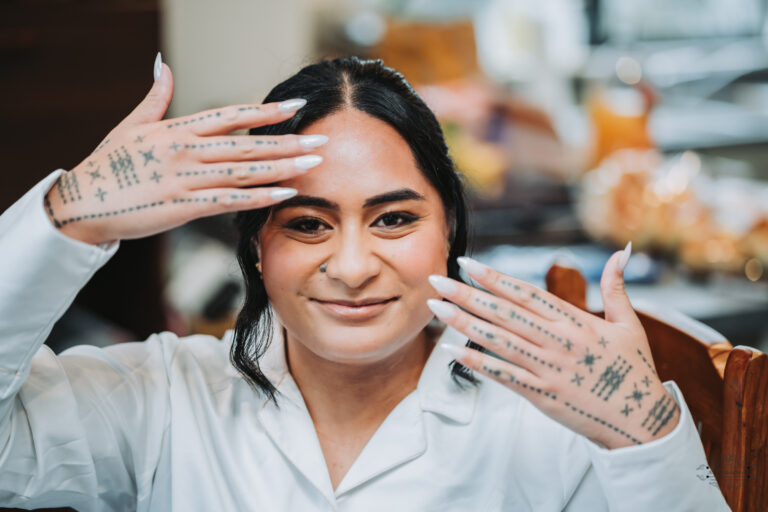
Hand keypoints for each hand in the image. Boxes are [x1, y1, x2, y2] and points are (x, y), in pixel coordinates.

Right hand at [44, 57, 326, 245]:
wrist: (82, 202)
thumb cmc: (108, 164)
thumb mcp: (131, 125)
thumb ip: (155, 97)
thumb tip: (162, 64)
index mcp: (177, 129)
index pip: (231, 115)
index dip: (266, 112)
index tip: (296, 108)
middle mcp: (185, 150)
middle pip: (246, 143)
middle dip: (287, 141)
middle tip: (322, 140)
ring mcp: (185, 177)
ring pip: (243, 170)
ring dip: (282, 167)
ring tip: (312, 163)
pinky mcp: (182, 205)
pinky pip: (228, 200)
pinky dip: (258, 197)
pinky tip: (284, 194)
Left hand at [427, 245, 680, 448]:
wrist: (642, 421)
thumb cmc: (634, 370)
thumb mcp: (630, 324)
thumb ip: (617, 287)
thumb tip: (621, 252)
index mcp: (576, 320)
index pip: (526, 293)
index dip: (495, 278)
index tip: (467, 264)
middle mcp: (559, 341)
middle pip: (505, 313)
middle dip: (467, 295)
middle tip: (436, 281)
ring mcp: (548, 368)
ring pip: (499, 341)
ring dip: (464, 323)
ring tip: (436, 309)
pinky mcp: (542, 394)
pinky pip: (504, 375)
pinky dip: (477, 363)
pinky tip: (451, 352)